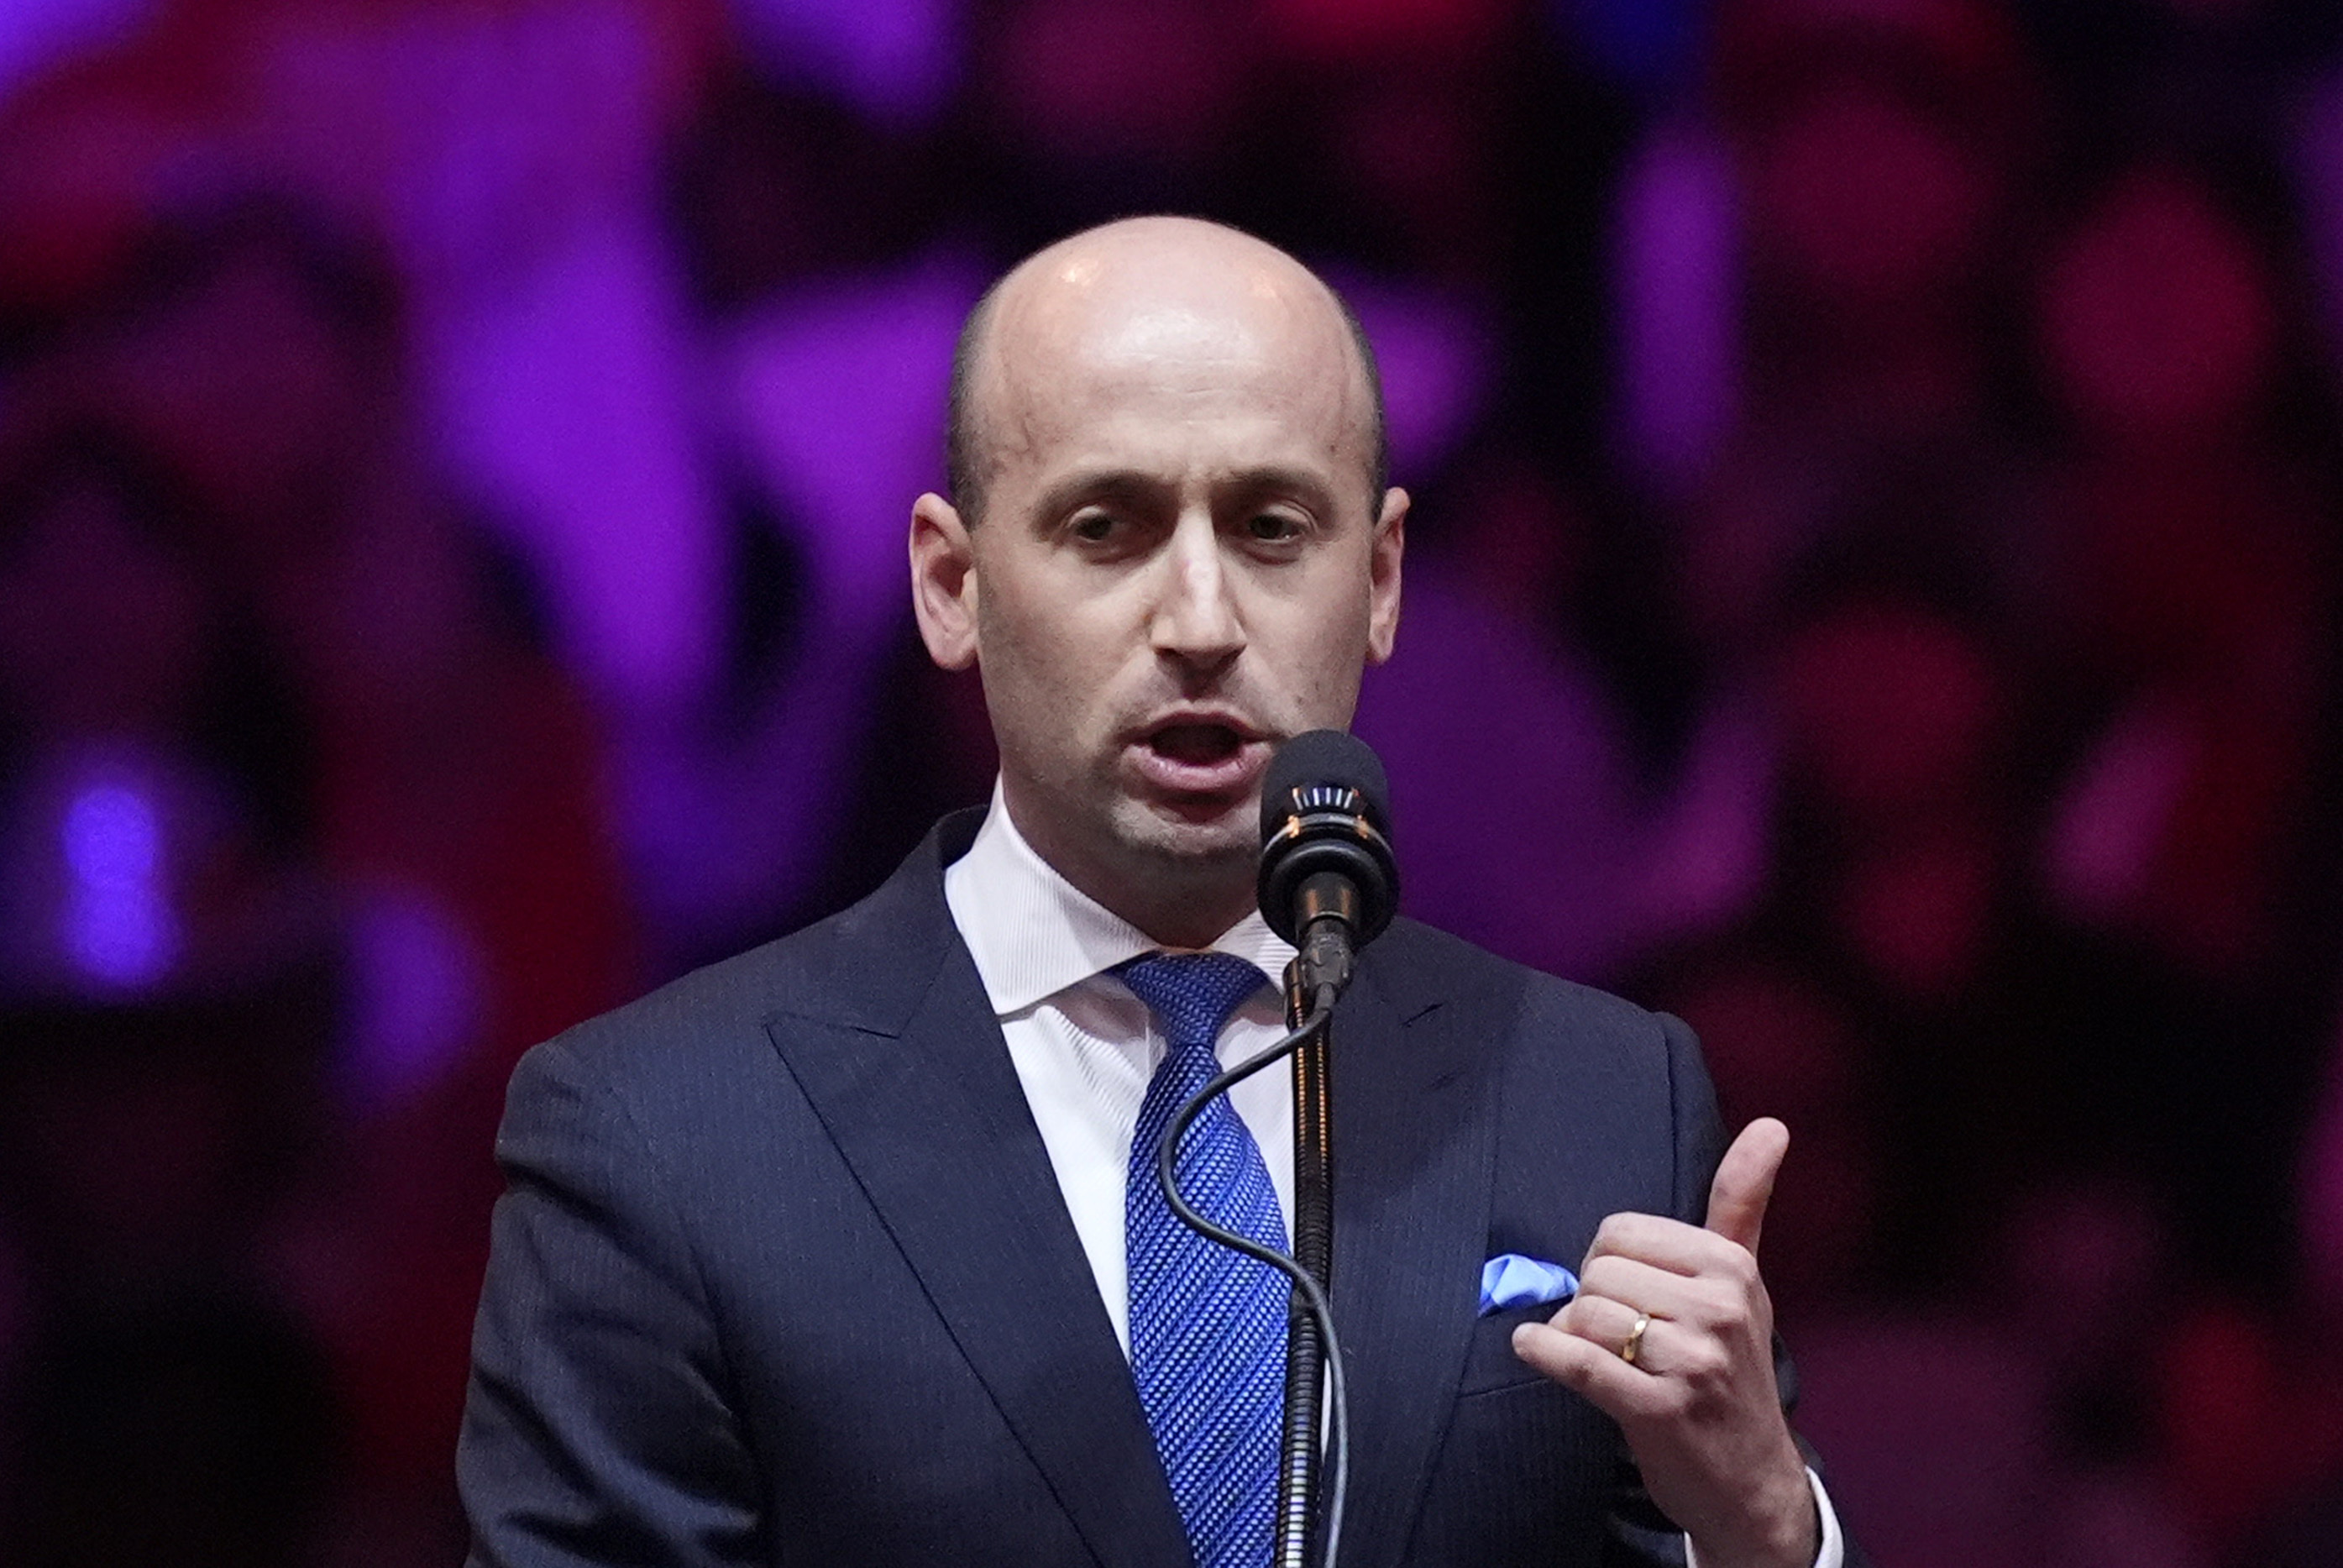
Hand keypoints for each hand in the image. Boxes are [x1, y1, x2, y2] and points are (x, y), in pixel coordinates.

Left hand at [1511, 1118, 1817, 1567]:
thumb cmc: (1735, 1372)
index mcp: (1732, 1265)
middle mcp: (1720, 1306)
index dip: (1608, 1262)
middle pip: (1597, 1269)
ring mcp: (1692, 1359)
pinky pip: (1575, 1359)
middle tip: (1616, 1335)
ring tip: (1602, 1358)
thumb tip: (1771, 1124)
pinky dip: (1542, 1351)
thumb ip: (1742, 1200)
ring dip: (1572, 1335)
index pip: (1620, 1230)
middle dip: (1590, 1300)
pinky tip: (1533, 1349)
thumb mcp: (1744, 1282)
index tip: (1629, 1293)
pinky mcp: (1659, 1408)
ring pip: (1585, 1313)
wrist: (1752, 1482)